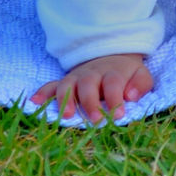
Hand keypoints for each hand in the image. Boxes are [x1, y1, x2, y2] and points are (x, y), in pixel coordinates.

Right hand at [32, 53, 152, 122]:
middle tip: (95, 121)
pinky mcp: (65, 82)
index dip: (115, 98)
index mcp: (113, 72)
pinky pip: (51, 85)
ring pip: (67, 84)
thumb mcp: (141, 75)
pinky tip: (35, 102)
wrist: (111, 54)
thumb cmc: (127, 74)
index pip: (113, 83)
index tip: (119, 114)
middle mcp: (92, 73)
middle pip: (88, 84)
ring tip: (68, 115)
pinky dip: (43, 93)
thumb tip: (131, 96)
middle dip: (90, 102)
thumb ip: (140, 85)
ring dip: (66, 99)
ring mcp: (77, 77)